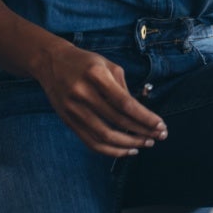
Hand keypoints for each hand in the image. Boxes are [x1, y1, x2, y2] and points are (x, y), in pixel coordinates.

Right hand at [35, 41, 166, 156]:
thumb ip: (124, 89)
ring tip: (145, 143)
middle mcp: (83, 93)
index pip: (125, 103)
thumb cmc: (86, 63)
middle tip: (159, 136)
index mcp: (96, 75)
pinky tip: (126, 150)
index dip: (145, 117)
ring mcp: (73, 109)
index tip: (161, 125)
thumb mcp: (108, 66)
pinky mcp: (68, 121)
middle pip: (117, 121)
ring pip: (105, 136)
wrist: (51, 62)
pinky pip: (91, 142)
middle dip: (142, 131)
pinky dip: (111, 150)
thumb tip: (142, 114)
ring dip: (128, 144)